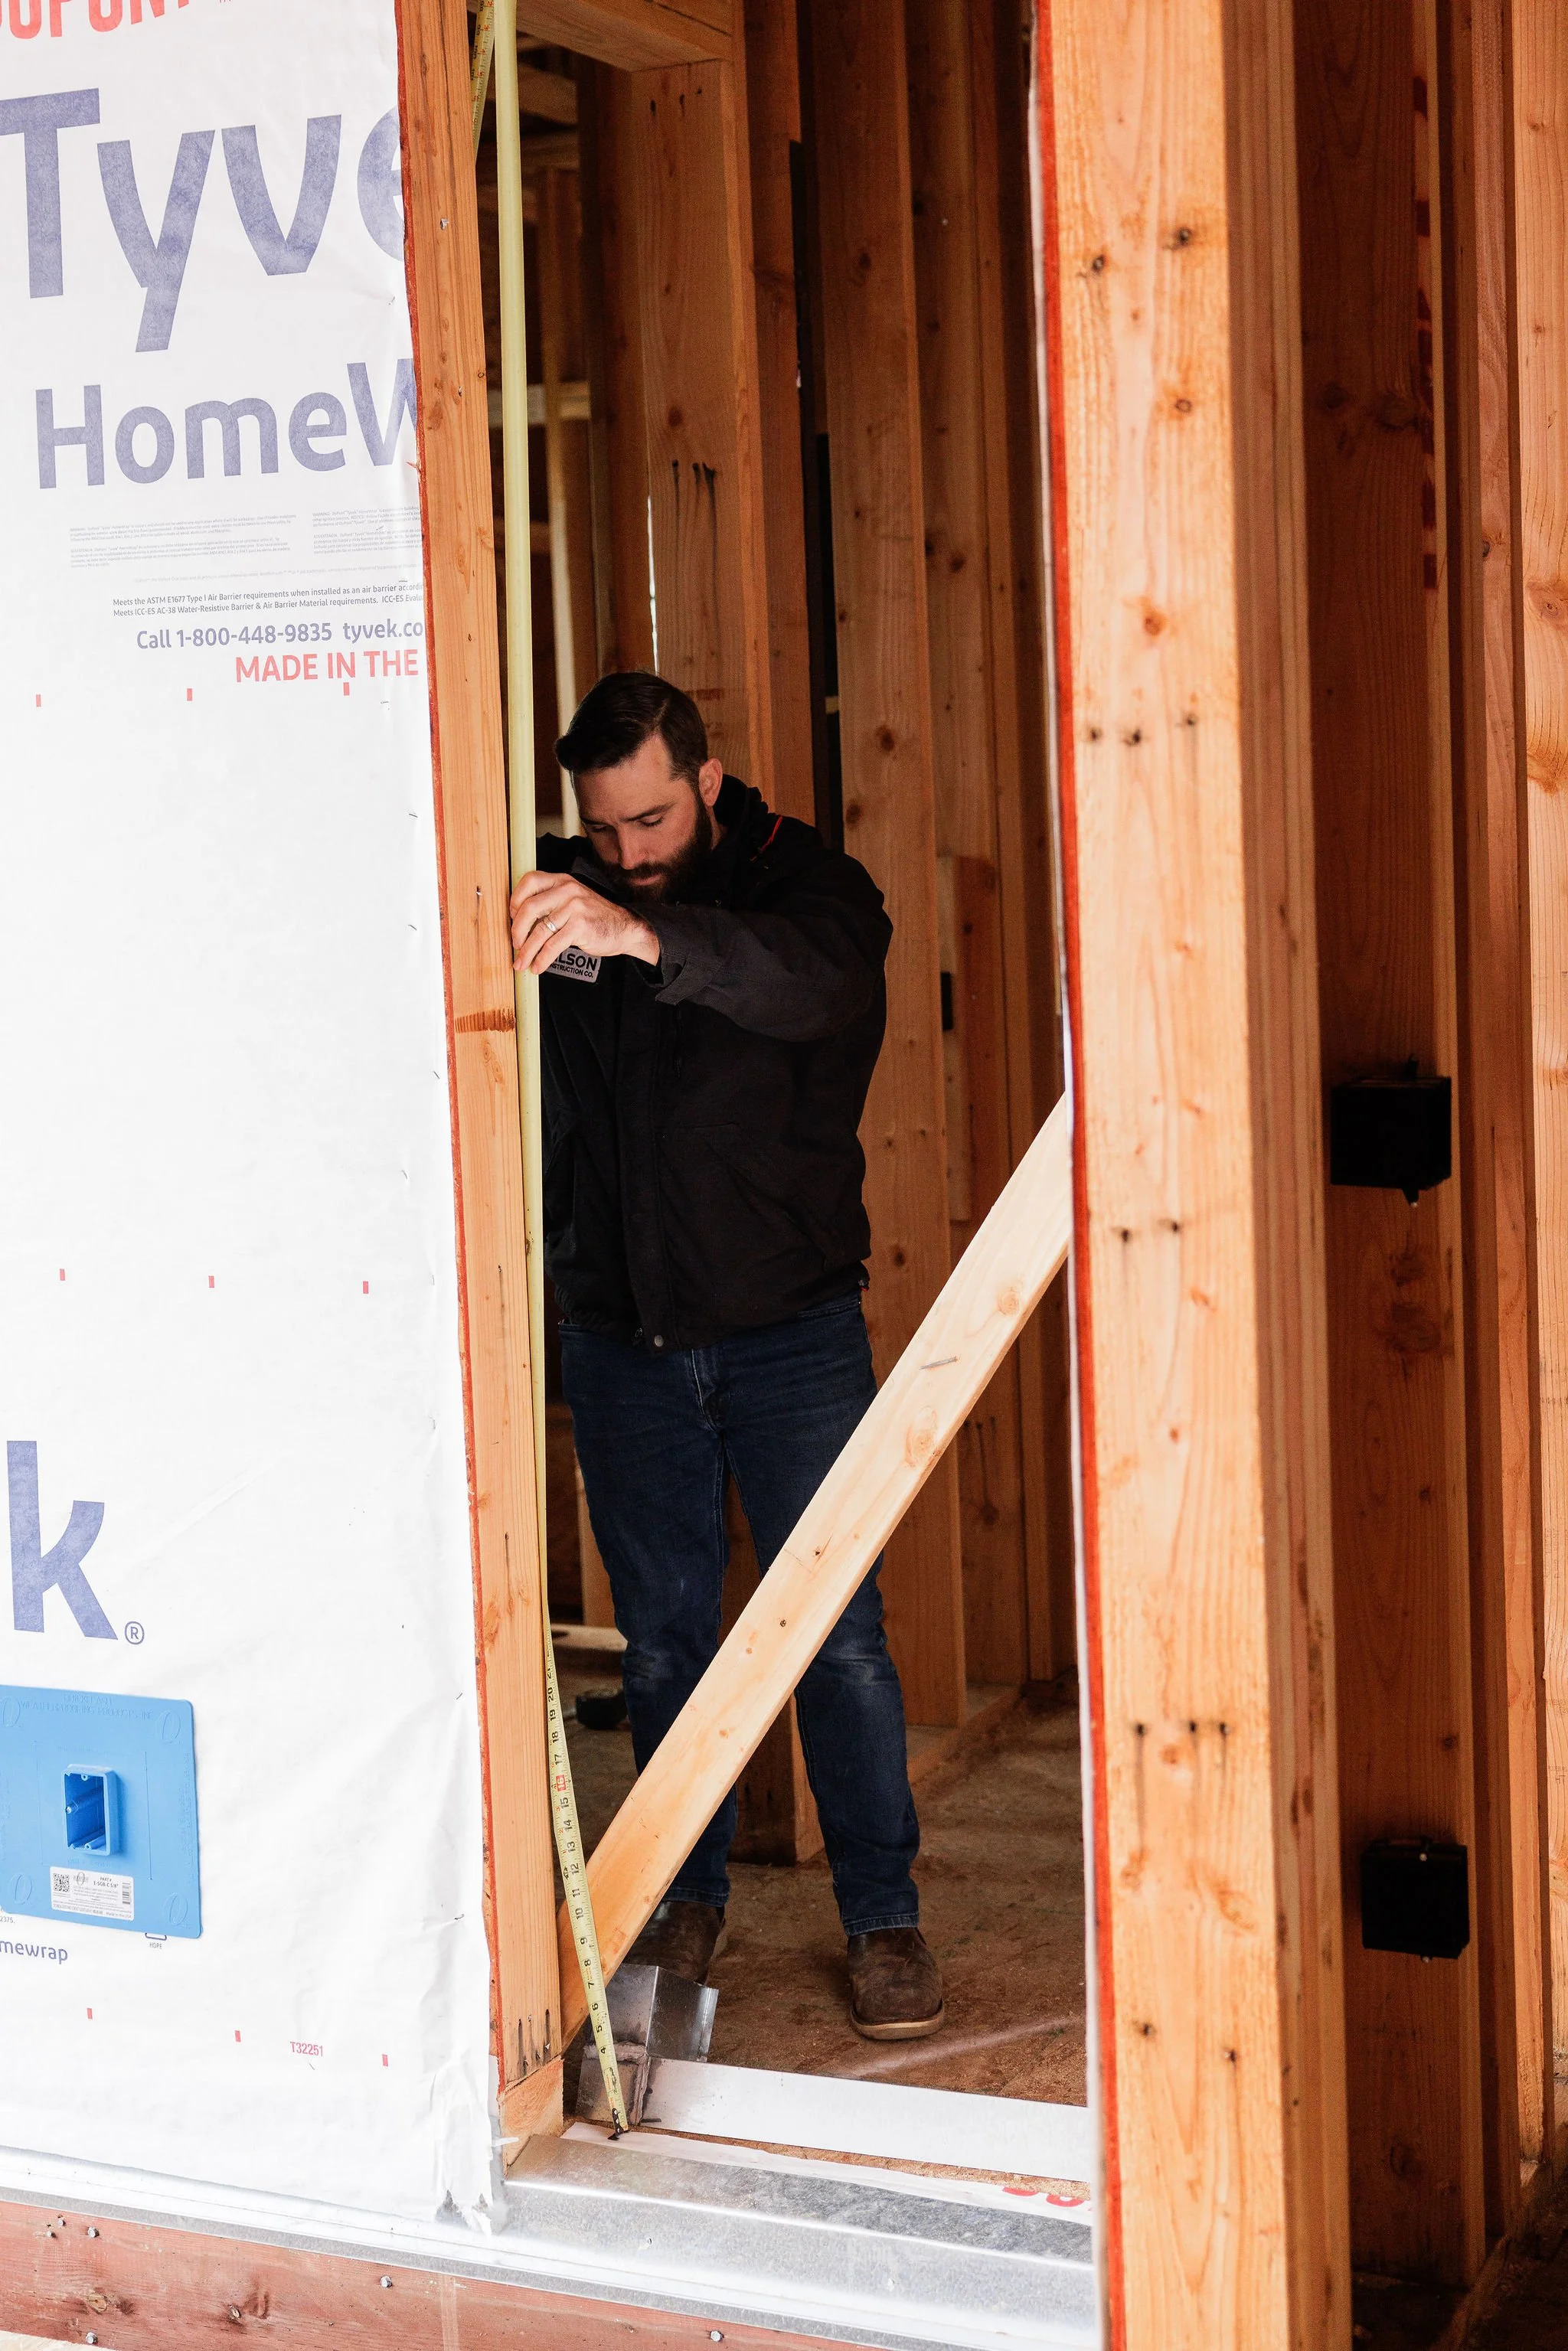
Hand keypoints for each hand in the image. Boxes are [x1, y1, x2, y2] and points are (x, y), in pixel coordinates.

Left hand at [510, 871, 660, 975]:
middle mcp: (567, 890)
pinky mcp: (581, 926)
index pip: (529, 881)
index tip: (511, 917)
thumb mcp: (571, 900)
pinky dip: (542, 959)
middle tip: (515, 944)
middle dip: (517, 930)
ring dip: (527, 950)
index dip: (515, 899)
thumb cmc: (593, 917)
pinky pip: (553, 945)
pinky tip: (538, 966)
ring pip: (540, 930)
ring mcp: (575, 907)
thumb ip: (549, 903)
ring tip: (521, 962)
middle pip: (529, 908)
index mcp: (561, 881)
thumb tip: (519, 922)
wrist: (623, 928)